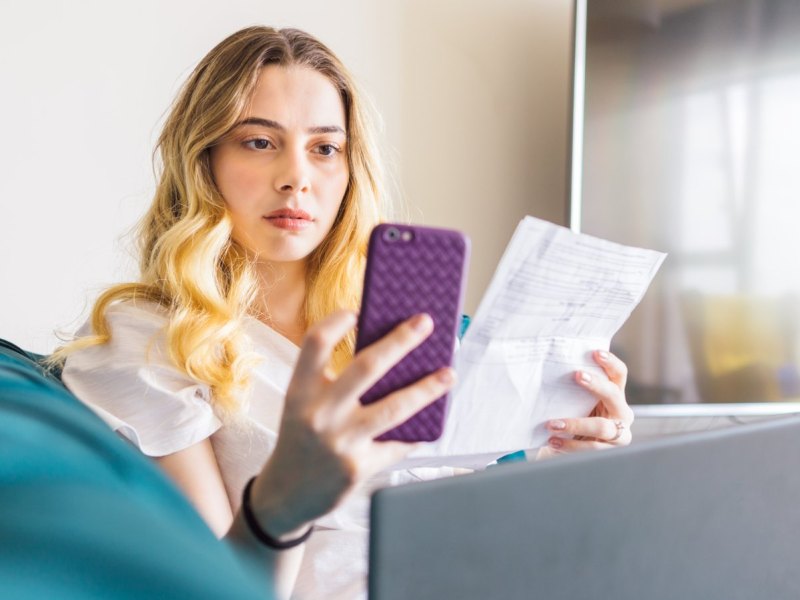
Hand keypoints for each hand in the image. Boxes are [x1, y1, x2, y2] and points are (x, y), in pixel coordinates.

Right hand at [248, 310, 455, 536]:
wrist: (286, 495)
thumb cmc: (301, 438)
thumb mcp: (303, 405)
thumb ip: (333, 382)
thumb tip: (389, 353)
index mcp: (299, 392)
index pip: (315, 343)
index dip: (336, 322)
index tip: (358, 310)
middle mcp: (319, 414)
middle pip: (367, 366)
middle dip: (402, 341)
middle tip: (425, 322)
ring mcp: (340, 442)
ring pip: (395, 407)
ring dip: (428, 389)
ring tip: (449, 374)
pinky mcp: (358, 467)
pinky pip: (397, 443)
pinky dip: (416, 432)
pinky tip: (431, 420)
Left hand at [538, 350, 632, 457]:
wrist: (571, 449)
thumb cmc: (574, 418)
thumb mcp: (576, 402)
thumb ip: (574, 390)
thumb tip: (552, 369)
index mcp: (615, 395)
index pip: (619, 374)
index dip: (611, 362)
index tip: (596, 353)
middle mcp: (622, 412)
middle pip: (613, 395)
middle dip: (596, 384)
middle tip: (576, 375)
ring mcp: (619, 434)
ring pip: (602, 427)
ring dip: (575, 424)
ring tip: (552, 424)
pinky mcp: (610, 452)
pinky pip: (591, 448)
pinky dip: (570, 445)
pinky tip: (553, 441)